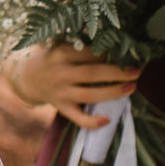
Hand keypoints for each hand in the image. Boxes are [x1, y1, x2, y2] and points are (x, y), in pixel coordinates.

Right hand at [3, 43, 140, 130]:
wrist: (28, 77)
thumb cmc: (53, 58)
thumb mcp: (61, 45)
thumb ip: (81, 45)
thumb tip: (112, 43)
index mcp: (61, 54)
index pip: (89, 53)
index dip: (108, 54)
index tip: (123, 53)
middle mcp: (60, 73)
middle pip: (92, 73)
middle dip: (117, 73)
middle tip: (136, 72)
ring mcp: (61, 92)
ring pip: (89, 94)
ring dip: (113, 92)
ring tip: (131, 88)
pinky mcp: (62, 107)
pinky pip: (77, 117)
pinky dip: (92, 121)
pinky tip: (107, 120)